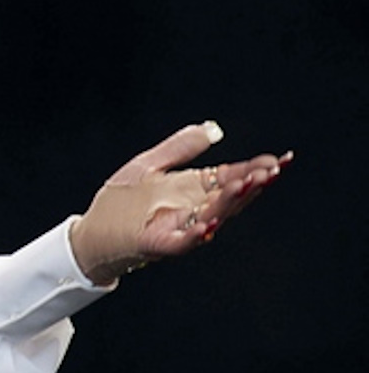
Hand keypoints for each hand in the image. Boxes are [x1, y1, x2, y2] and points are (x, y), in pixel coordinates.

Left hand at [70, 122, 291, 283]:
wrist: (91, 231)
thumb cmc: (120, 200)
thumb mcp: (150, 165)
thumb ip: (180, 147)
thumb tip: (215, 129)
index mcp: (193, 189)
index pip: (232, 177)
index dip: (255, 169)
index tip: (281, 159)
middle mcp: (192, 209)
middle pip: (229, 197)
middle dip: (251, 185)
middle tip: (271, 171)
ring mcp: (177, 227)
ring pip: (212, 216)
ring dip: (230, 203)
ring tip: (248, 186)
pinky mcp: (157, 243)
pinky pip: (181, 242)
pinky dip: (195, 235)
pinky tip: (209, 226)